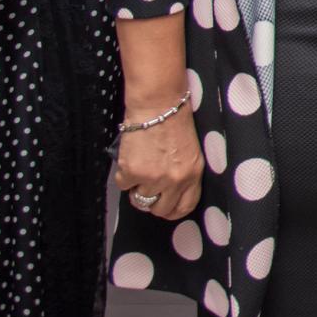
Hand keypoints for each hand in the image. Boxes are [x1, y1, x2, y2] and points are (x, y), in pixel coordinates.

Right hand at [113, 105, 203, 220]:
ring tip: (140, 169)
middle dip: (152, 201)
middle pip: (159, 209)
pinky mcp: (132, 172)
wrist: (158, 106)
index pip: (185, 207)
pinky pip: (123, 185)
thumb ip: (184, 174)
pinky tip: (131, 158)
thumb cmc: (176, 123)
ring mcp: (152, 178)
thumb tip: (170, 194)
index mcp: (193, 174)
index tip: (166, 207)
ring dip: (137, 188)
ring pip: (139, 199)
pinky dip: (124, 175)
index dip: (173, 211)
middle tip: (148, 187)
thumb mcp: (191, 152)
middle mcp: (175, 180)